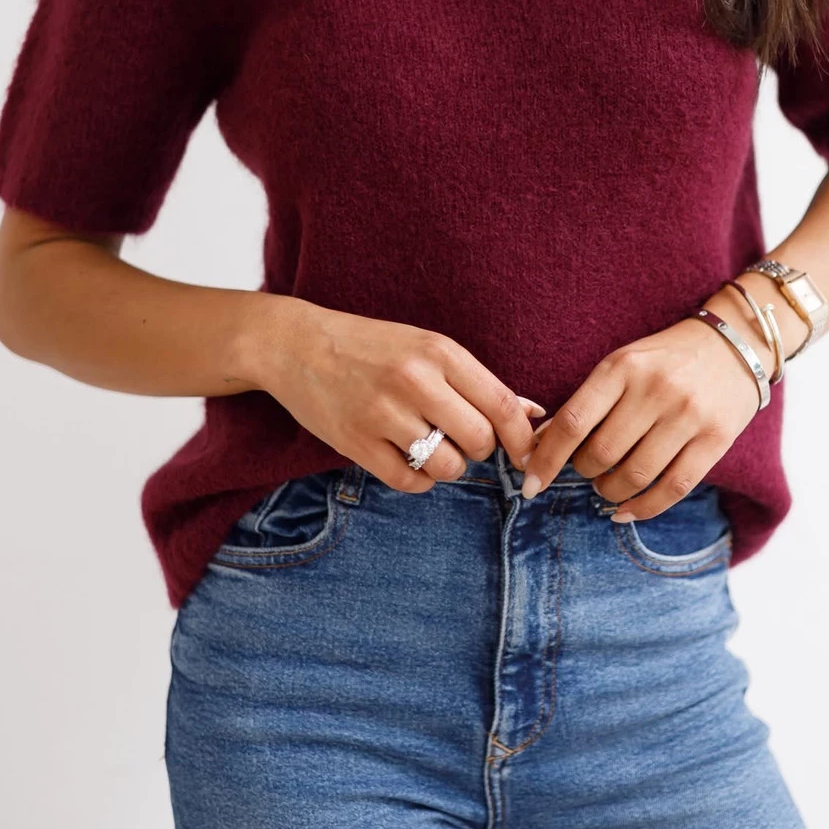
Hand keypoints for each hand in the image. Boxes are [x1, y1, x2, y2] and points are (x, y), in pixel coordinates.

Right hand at [250, 297, 537, 491]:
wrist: (296, 345)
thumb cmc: (372, 347)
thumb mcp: (427, 348)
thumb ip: (476, 382)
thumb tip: (532, 414)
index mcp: (439, 351)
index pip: (500, 404)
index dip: (522, 437)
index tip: (526, 452)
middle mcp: (414, 381)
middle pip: (479, 441)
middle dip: (479, 450)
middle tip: (462, 439)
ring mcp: (383, 413)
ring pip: (447, 467)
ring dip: (448, 467)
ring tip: (430, 447)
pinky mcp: (356, 443)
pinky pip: (410, 483)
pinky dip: (418, 480)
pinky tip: (408, 460)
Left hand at [520, 314, 761, 518]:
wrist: (735, 345)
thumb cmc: (665, 359)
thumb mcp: (621, 365)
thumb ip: (585, 403)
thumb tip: (539, 444)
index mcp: (622, 367)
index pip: (573, 421)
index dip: (546, 458)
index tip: (530, 483)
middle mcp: (655, 389)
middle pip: (601, 454)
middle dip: (583, 473)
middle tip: (586, 471)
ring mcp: (688, 415)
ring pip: (634, 475)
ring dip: (610, 492)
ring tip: (607, 487)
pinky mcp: (716, 439)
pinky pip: (673, 488)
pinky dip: (643, 508)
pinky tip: (626, 510)